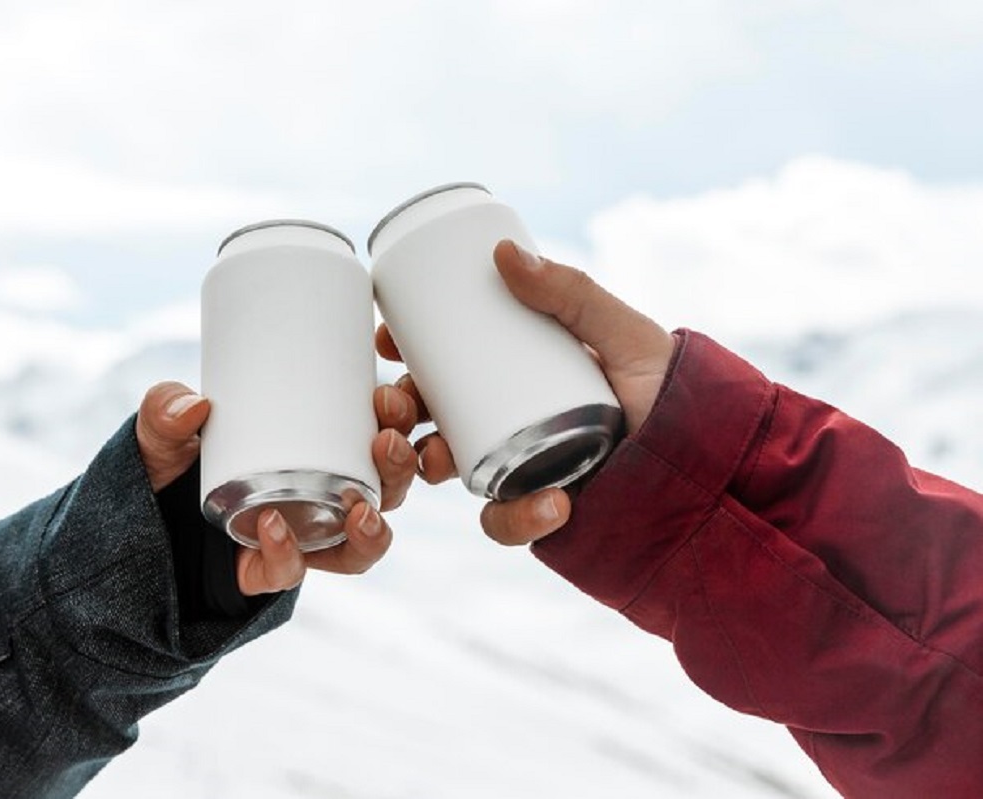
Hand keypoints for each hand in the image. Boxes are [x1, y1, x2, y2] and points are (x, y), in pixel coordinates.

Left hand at [135, 380, 418, 595]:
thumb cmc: (168, 467)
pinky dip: (287, 554)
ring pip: (361, 543)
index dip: (399, 419)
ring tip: (362, 510)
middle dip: (401, 467)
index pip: (380, 432)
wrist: (131, 527)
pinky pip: (292, 572)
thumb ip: (165, 410)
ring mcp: (301, 537)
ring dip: (375, 529)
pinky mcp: (268, 572)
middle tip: (388, 441)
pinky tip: (273, 527)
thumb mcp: (165, 429)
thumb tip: (194, 405)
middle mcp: (322, 496)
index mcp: (320, 448)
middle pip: (388, 488)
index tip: (388, 397)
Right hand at [376, 239, 674, 546]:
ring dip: (426, 465)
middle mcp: (509, 423)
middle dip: (397, 414)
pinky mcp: (541, 514)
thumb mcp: (622, 334)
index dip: (406, 356)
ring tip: (436, 458)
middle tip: (397, 404)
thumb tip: (504, 251)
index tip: (387, 338)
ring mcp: (521, 470)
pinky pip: (506, 523)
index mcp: (516, 376)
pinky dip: (519, 518)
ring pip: (449, 472)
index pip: (445, 365)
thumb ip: (573, 293)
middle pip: (432, 419)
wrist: (717, 463)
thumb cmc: (670, 390)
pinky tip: (552, 502)